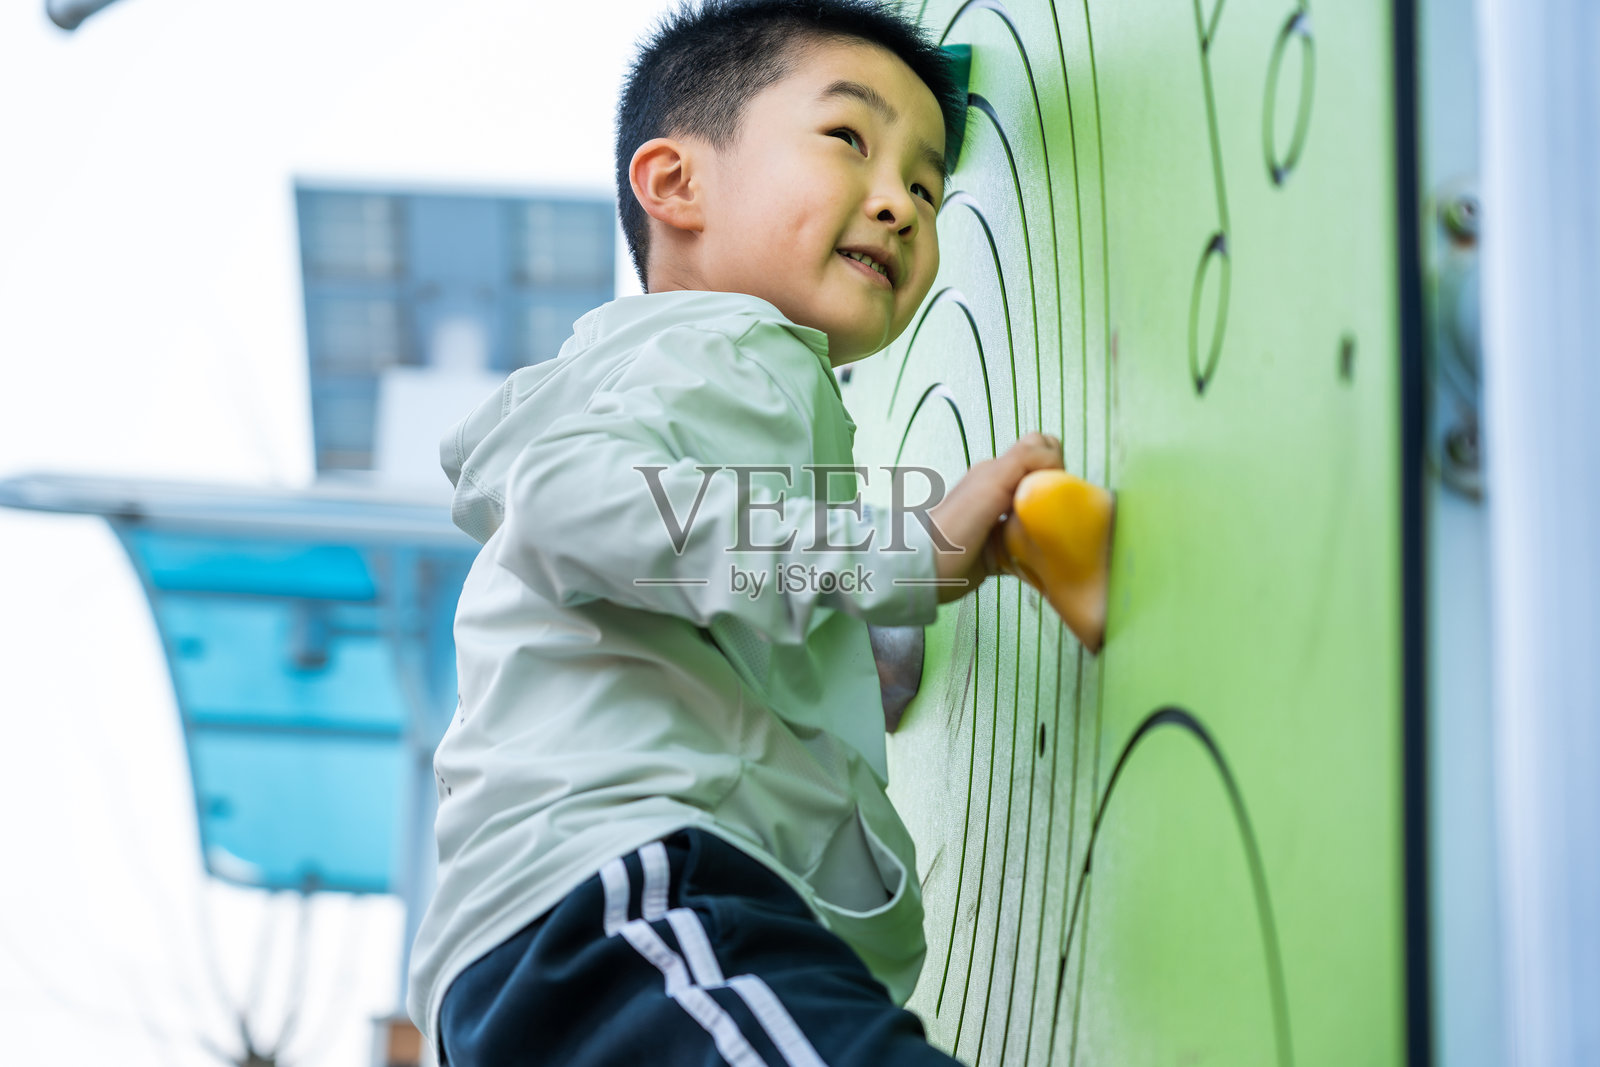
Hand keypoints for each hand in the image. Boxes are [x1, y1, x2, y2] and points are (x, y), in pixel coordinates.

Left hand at [927, 432, 1063, 602]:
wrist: (926, 571)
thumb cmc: (954, 527)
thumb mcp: (992, 483)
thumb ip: (1023, 461)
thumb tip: (1056, 458)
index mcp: (998, 471)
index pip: (1042, 450)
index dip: (1056, 464)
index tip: (1054, 490)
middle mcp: (1001, 491)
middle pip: (1045, 480)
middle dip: (1057, 491)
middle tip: (1053, 513)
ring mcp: (1001, 520)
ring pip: (1042, 512)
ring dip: (1051, 521)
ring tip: (1050, 535)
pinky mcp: (1001, 549)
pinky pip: (1032, 544)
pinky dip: (1041, 548)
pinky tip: (1040, 557)